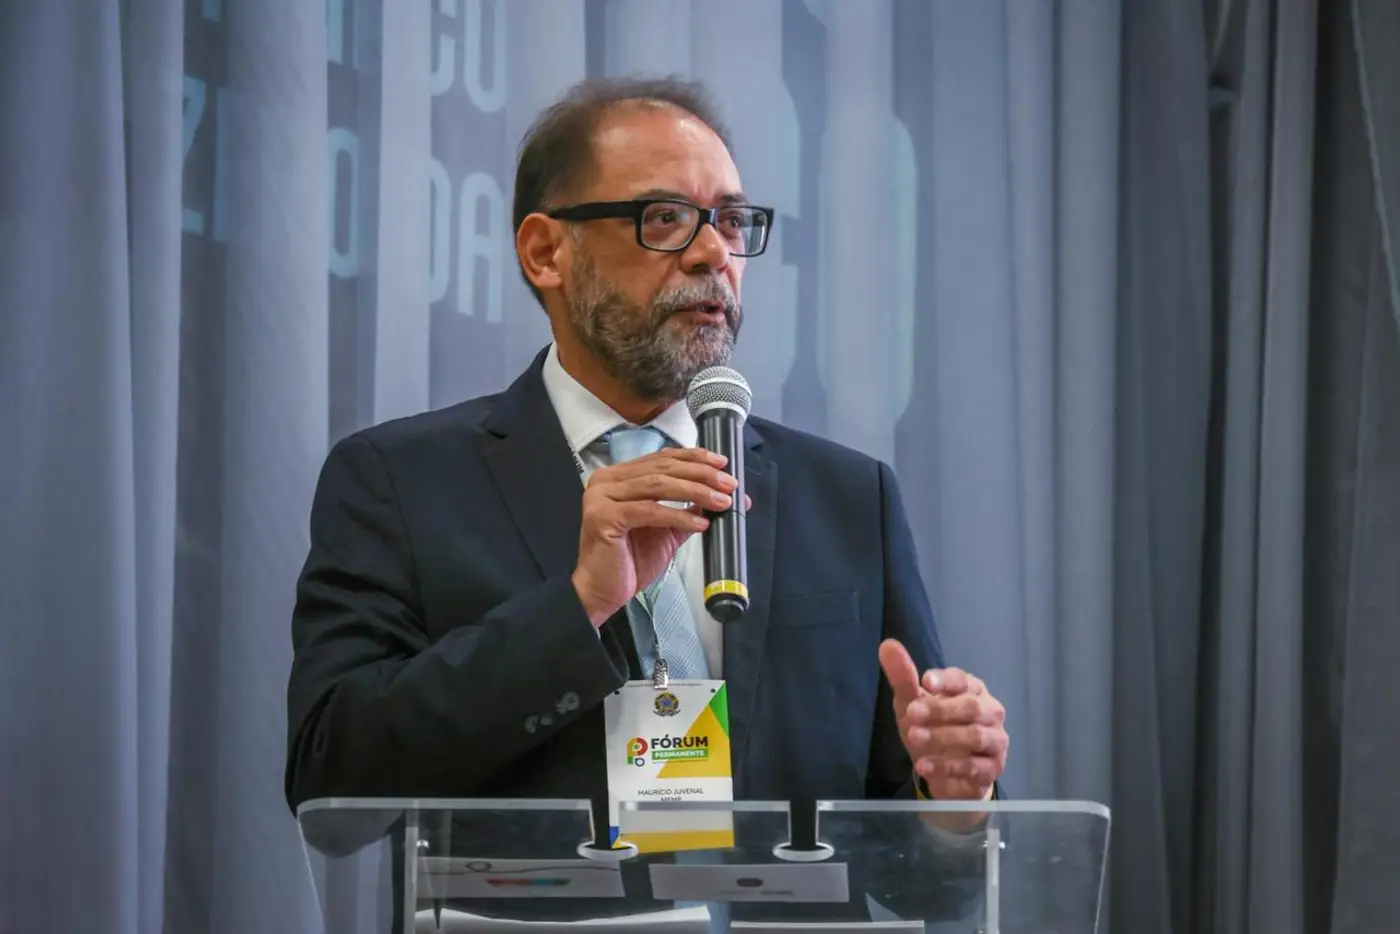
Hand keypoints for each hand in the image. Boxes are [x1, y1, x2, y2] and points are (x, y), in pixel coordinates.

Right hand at [571, 447, 747, 626]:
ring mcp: (602, 497)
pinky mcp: (603, 517)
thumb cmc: (630, 560)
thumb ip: (690, 510)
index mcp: (619, 477)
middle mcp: (607, 481)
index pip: (661, 458)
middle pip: (662, 468)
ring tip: (721, 501)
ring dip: (695, 491)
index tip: (722, 463)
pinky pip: (649, 511)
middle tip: (728, 483)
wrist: (602, 591)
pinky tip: (699, 524)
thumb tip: (725, 497)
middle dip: (701, 474)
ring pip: (657, 485)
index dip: (694, 457)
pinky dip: (678, 515)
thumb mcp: (667, 529)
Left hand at [879, 639, 1007, 800]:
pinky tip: (924, 766)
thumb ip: (903, 677)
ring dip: (943, 737)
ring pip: (975, 736)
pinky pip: (974, 767)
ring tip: (913, 739)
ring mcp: (994, 741)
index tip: (924, 682)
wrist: (946, 773)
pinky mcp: (991, 769)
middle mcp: (990, 712)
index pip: (963, 680)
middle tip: (911, 713)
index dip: (945, 681)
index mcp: (972, 690)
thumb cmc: (931, 728)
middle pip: (971, 707)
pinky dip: (947, 767)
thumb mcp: (912, 704)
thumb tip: (887, 646)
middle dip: (940, 710)